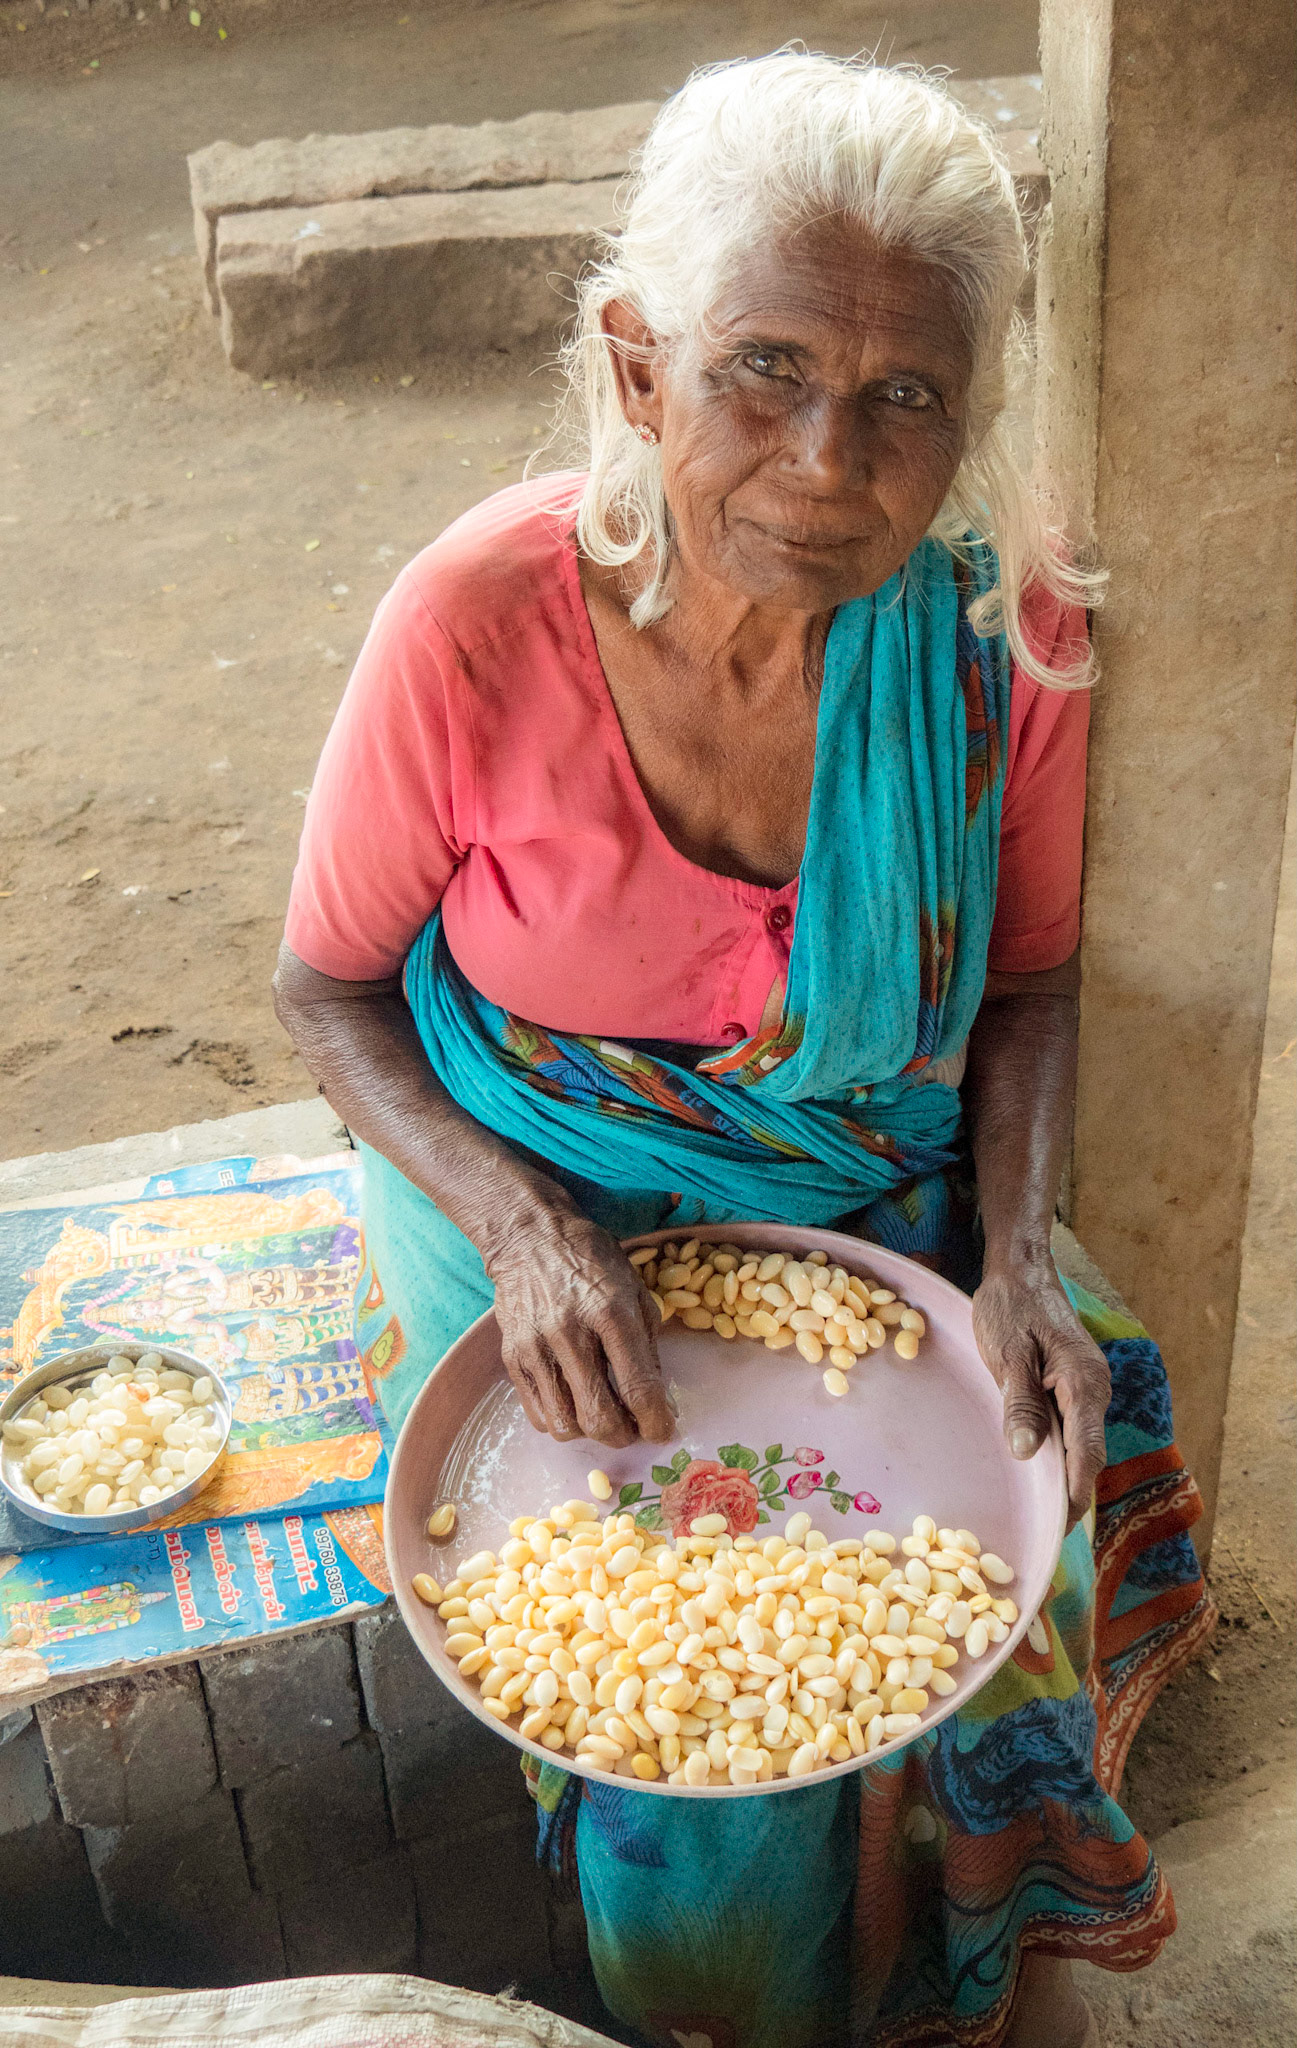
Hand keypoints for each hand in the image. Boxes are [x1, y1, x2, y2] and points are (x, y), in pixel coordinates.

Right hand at [485, 1209, 674, 1448]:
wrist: (530, 1236)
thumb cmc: (591, 1260)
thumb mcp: (634, 1290)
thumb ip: (648, 1345)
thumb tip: (658, 1398)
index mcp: (610, 1312)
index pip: (638, 1386)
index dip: (655, 1421)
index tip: (663, 1432)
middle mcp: (570, 1333)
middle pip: (599, 1417)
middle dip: (623, 1436)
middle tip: (633, 1428)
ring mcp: (536, 1347)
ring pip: (565, 1425)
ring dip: (590, 1432)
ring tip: (602, 1416)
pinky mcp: (513, 1357)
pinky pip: (538, 1414)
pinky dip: (561, 1420)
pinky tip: (574, 1403)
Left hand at [972, 1257, 1110, 1528]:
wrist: (1021, 1268)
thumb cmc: (1011, 1305)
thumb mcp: (1008, 1352)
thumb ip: (1020, 1402)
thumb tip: (1027, 1453)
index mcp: (1084, 1382)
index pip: (1085, 1451)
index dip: (1073, 1493)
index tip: (1060, 1529)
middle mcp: (1093, 1389)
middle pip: (1086, 1455)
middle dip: (1068, 1495)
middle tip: (1045, 1537)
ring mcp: (1085, 1389)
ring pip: (1077, 1444)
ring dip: (1061, 1477)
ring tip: (1040, 1519)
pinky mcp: (1071, 1387)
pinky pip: (1068, 1429)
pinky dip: (1055, 1454)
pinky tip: (1036, 1475)